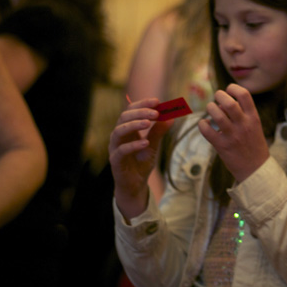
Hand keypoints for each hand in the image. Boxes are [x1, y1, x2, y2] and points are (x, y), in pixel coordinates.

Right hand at [109, 97, 172, 217]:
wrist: (136, 184)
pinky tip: (146, 143)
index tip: (157, 101)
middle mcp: (118, 135)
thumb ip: (159, 131)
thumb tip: (171, 117)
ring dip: (134, 125)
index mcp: (127, 129)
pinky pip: (121, 150)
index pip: (131, 110)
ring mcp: (115, 147)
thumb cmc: (141, 163)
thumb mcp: (154, 145)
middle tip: (156, 112)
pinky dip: (133, 145)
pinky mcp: (115, 160)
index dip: (143, 104)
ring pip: (119, 131)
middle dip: (140, 112)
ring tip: (149, 123)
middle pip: (124, 117)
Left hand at [198, 84, 268, 182]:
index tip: (228, 90)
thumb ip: (242, 115)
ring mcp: (233, 136)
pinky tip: (205, 125)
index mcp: (253, 118)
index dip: (234, 88)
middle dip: (219, 95)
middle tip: (216, 98)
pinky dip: (202, 124)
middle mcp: (244, 125)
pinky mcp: (222, 146)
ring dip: (210, 108)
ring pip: (217, 115)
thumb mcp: (255, 127)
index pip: (245, 95)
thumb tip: (222, 103)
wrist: (256, 170)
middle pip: (229, 102)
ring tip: (211, 110)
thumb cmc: (254, 146)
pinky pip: (207, 131)